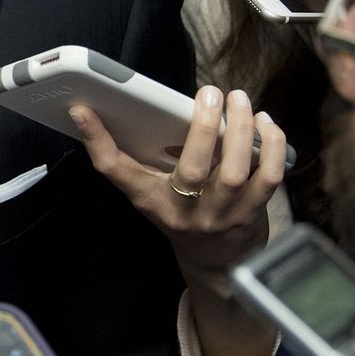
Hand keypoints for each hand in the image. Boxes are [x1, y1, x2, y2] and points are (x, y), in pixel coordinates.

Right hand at [69, 86, 285, 282]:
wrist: (215, 263)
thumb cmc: (180, 213)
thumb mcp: (151, 192)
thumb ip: (140, 156)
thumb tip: (121, 108)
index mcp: (150, 200)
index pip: (117, 170)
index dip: (97, 141)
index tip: (83, 109)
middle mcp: (184, 212)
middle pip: (193, 168)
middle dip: (204, 125)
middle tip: (211, 92)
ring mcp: (221, 217)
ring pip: (237, 172)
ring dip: (243, 131)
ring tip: (240, 101)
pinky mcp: (253, 216)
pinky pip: (268, 177)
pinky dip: (271, 146)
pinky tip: (265, 123)